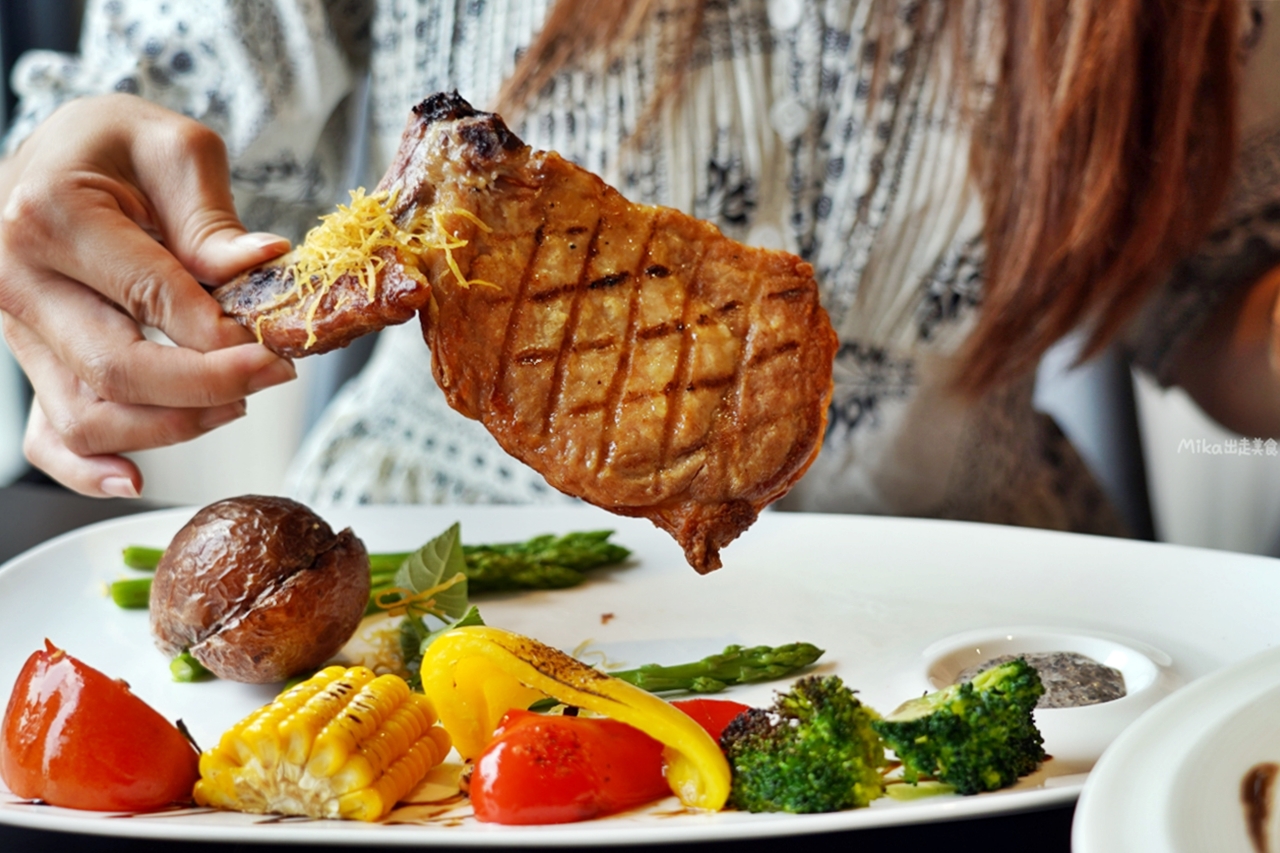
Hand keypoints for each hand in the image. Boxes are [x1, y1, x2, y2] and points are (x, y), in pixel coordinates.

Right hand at [0, 94, 295, 496]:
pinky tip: (136, 478)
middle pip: (117, 371)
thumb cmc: (112, 146)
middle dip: (211, 386)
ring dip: (173, 426)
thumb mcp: (175, 150)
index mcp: (50, 216)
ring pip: (88, 415)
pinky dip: (88, 469)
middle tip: (275, 373)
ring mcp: (16, 330)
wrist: (52, 155)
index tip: (277, 344)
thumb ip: (214, 218)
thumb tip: (268, 262)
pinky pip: (48, 436)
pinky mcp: (30, 361)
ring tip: (236, 401)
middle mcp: (17, 279)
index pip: (150, 300)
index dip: (223, 336)